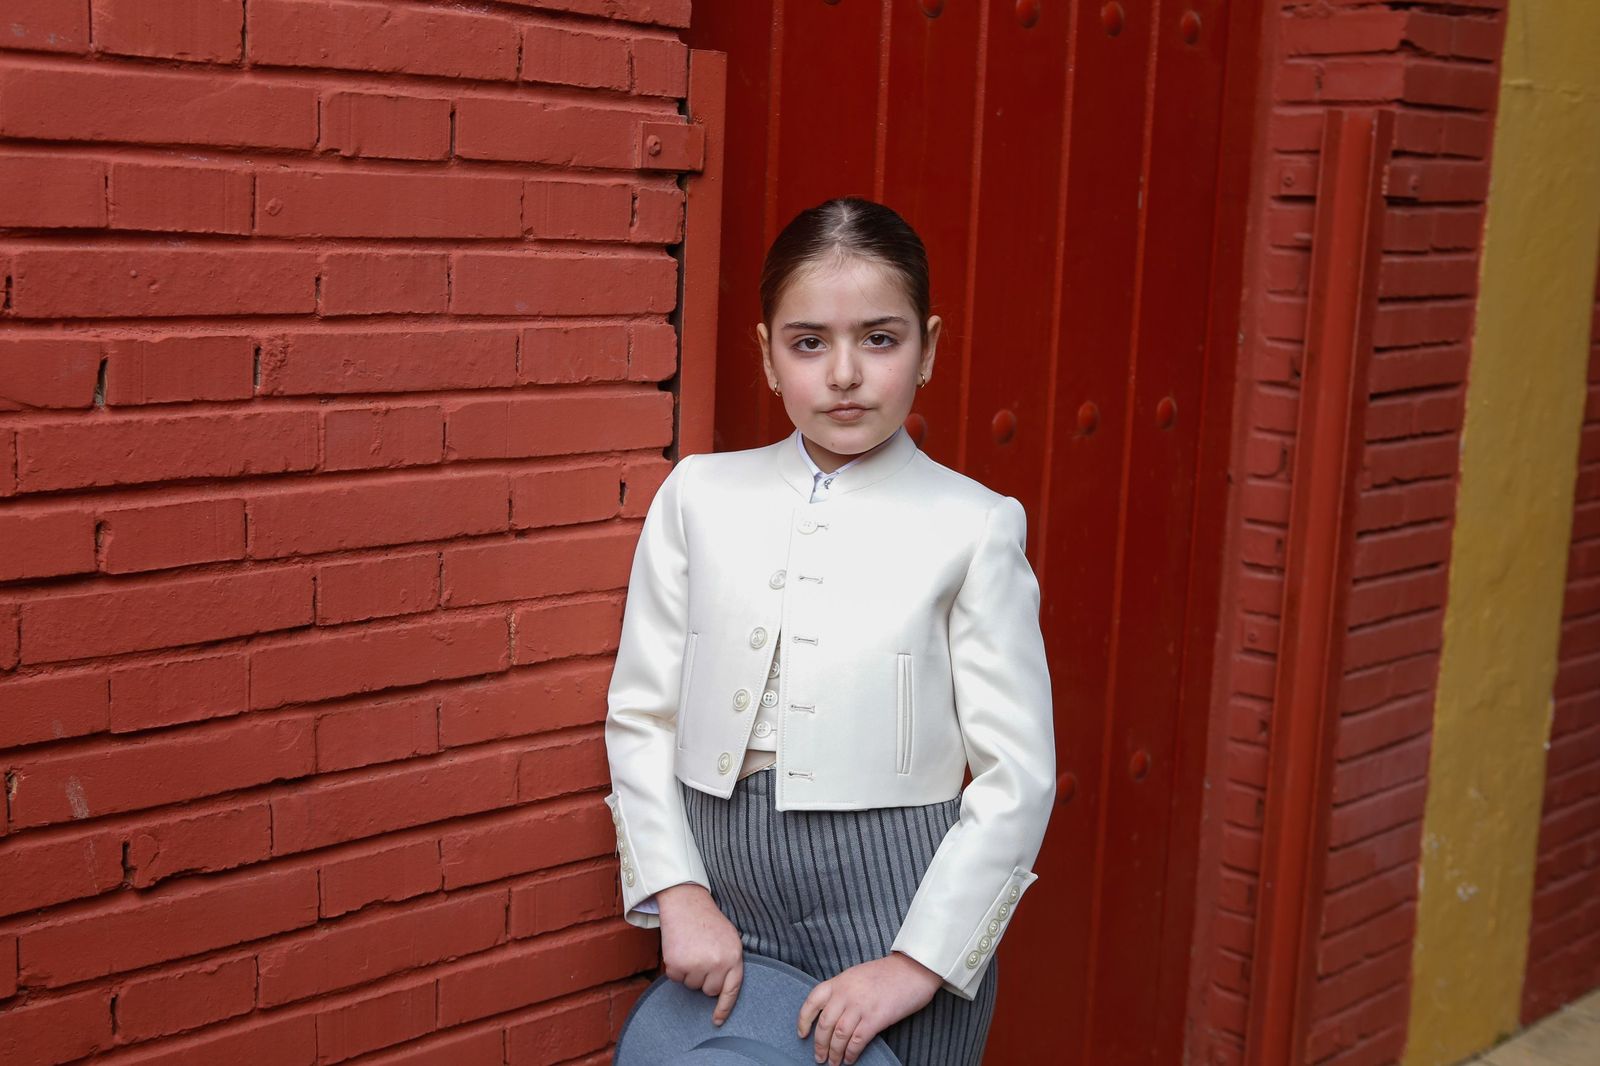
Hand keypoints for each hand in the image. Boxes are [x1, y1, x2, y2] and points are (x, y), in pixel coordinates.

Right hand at [657, 883, 744, 1025]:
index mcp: (734, 956)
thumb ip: (730, 962)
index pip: (731, 990)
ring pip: (692, 985)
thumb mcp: (730, 939)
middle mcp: (717, 963)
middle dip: (704, 978)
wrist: (686, 903)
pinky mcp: (677, 964)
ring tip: (692, 949)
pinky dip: (676, 968)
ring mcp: (697, 965)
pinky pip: (676, 978)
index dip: (724, 1008)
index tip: (717, 1021)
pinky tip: (680, 950)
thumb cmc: (708, 922)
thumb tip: (723, 989)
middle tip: (701, 955)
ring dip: (690, 972)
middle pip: (709, 990)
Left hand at [798, 951, 941, 1064]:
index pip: (813, 1001)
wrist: (913, 969)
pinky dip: (850, 1053)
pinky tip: (849, 1059)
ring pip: (838, 1035)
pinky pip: (857, 1041)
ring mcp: (860, 1005)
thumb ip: (843, 990)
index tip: (802, 1034)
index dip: (804, 1020)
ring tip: (833, 1062)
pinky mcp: (876, 1018)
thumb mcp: (857, 975)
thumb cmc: (887, 973)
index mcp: (840, 981)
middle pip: (824, 1023)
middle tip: (819, 1057)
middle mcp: (846, 993)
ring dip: (834, 1052)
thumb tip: (833, 1012)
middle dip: (819, 1044)